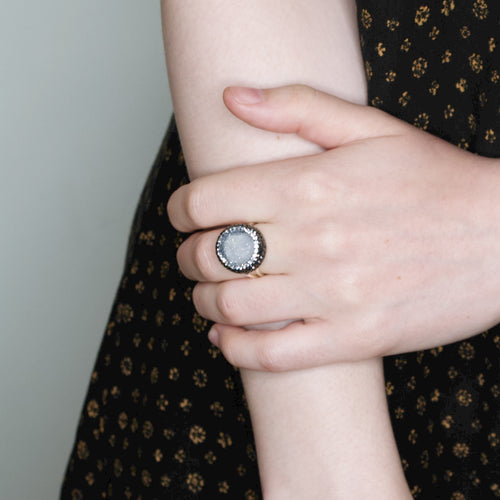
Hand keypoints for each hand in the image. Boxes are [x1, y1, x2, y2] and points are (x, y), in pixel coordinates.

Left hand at [167, 84, 499, 370]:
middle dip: (188, 256)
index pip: (205, 201)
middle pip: (210, 255)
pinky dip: (235, 349)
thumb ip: (296, 107)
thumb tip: (234, 98)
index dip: (179, 210)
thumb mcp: (370, 128)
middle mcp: (313, 239)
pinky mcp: (353, 337)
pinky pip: (272, 356)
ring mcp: (332, 294)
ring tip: (208, 295)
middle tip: (195, 255)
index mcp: (309, 184)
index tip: (182, 215)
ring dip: (203, 301)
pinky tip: (225, 337)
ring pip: (231, 307)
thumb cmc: (435, 180)